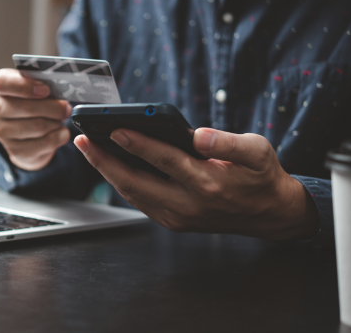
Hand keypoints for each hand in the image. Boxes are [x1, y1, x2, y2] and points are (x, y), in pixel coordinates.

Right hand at [0, 68, 71, 170]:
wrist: (24, 132)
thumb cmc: (31, 101)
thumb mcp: (33, 86)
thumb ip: (42, 84)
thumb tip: (62, 92)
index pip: (3, 83)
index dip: (26, 87)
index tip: (46, 90)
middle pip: (27, 108)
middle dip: (53, 108)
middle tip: (65, 108)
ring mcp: (1, 132)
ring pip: (38, 127)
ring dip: (56, 123)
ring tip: (59, 120)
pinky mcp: (14, 150)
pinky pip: (44, 143)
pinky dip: (59, 136)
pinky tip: (61, 132)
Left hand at [74, 128, 318, 240]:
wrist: (268, 214)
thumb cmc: (260, 177)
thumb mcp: (258, 152)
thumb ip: (229, 143)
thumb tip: (198, 135)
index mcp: (208, 183)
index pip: (165, 160)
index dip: (138, 143)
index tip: (114, 128)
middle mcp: (188, 205)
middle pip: (136, 182)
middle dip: (104, 161)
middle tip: (82, 140)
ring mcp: (178, 217)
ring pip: (132, 194)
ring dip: (107, 172)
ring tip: (89, 150)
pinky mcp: (173, 222)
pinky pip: (140, 201)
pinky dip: (121, 183)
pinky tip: (109, 166)